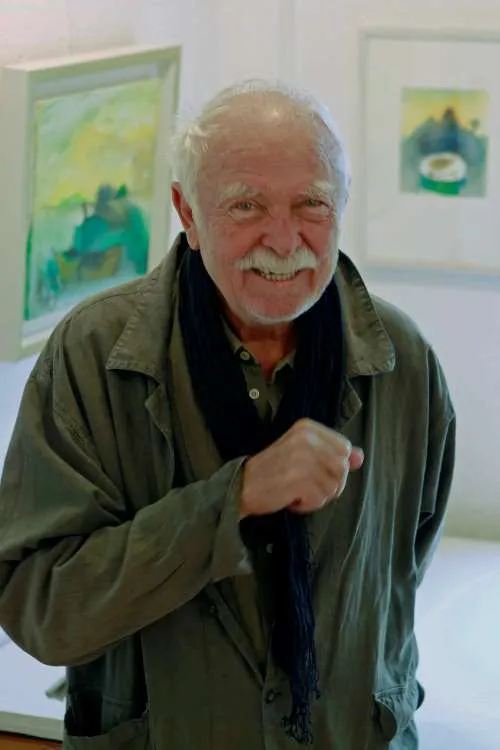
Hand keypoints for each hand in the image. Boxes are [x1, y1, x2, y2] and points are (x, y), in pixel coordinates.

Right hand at [240, 418, 363, 518]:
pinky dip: (308, 505)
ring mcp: (303, 458)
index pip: (345, 449)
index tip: (312, 470)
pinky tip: (291, 499)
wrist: (241, 485)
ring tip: (296, 491)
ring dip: (317, 496)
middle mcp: (306, 439)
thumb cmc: (273, 471)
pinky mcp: (299, 479)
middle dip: (328, 484)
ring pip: (334, 486)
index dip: (334, 467)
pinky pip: (321, 499)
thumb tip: (360, 457)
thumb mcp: (304, 455)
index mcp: (308, 428)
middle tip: (304, 484)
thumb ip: (333, 454)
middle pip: (343, 469)